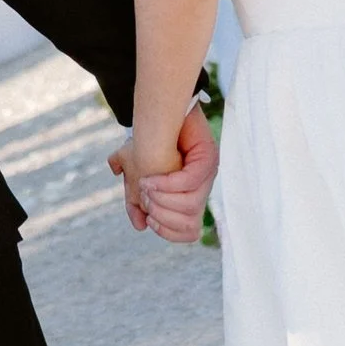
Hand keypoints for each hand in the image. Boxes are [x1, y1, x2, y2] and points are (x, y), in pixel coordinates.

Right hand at [109, 105, 219, 244]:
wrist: (155, 113)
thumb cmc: (147, 145)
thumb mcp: (136, 178)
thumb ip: (136, 202)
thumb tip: (141, 226)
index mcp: (189, 198)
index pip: (190, 232)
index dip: (168, 232)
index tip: (149, 220)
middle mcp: (202, 189)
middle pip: (190, 223)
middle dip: (162, 215)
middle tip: (144, 198)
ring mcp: (209, 173)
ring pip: (191, 205)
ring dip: (162, 199)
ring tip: (144, 185)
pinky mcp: (209, 157)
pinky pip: (190, 180)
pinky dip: (167, 183)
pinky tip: (149, 179)